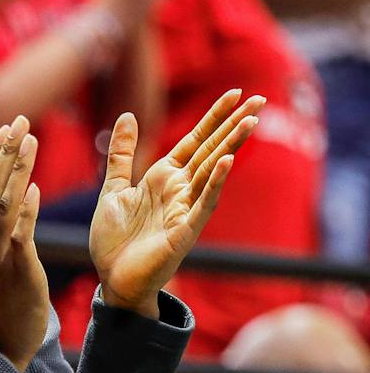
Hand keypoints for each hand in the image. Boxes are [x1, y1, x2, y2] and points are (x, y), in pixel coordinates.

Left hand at [90, 89, 264, 316]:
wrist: (112, 279)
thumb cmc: (115, 240)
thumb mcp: (113, 189)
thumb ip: (121, 154)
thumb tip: (127, 116)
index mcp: (163, 179)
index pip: (194, 141)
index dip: (213, 117)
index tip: (234, 93)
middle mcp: (180, 191)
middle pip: (211, 150)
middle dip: (233, 125)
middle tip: (260, 98)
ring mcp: (185, 210)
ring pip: (212, 172)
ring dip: (231, 147)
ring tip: (251, 122)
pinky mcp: (184, 232)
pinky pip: (202, 204)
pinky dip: (213, 183)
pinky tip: (226, 163)